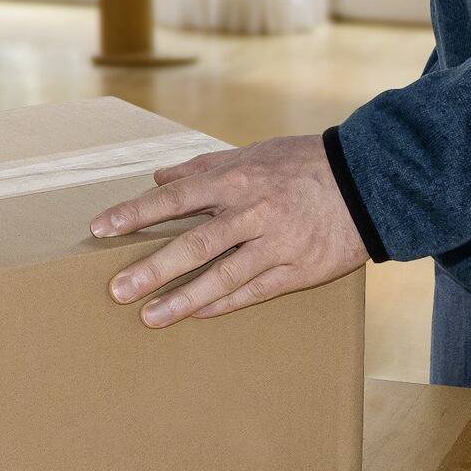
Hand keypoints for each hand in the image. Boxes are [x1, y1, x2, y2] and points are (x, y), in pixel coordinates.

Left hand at [89, 134, 369, 326]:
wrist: (369, 182)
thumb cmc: (304, 164)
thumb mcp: (254, 153)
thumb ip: (204, 167)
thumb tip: (159, 176)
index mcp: (238, 178)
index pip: (175, 197)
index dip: (136, 213)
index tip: (101, 229)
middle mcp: (254, 212)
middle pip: (195, 244)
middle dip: (153, 269)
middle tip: (117, 290)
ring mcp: (277, 244)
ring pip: (222, 277)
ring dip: (183, 299)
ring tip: (149, 317)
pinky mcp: (299, 270)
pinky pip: (254, 291)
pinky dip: (223, 303)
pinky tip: (196, 314)